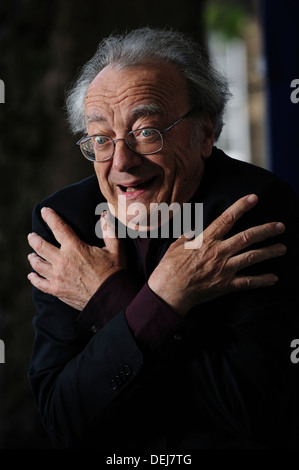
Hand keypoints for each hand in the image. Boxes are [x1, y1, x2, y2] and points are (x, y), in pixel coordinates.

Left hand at [27, 208, 125, 310]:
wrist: (111, 298)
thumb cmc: (114, 273)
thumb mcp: (116, 249)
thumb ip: (108, 231)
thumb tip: (104, 215)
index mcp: (75, 248)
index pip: (58, 227)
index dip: (50, 217)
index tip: (45, 211)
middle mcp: (62, 261)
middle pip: (40, 246)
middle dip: (34, 239)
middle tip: (31, 236)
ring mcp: (57, 277)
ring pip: (37, 264)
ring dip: (33, 258)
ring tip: (31, 255)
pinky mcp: (57, 290)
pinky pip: (40, 283)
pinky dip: (34, 278)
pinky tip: (32, 275)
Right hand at [148, 194, 286, 315]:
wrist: (169, 292)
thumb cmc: (169, 268)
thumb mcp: (176, 246)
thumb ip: (187, 237)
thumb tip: (193, 231)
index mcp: (206, 240)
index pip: (227, 219)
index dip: (241, 207)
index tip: (254, 198)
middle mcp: (218, 252)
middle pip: (247, 237)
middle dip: (266, 230)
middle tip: (280, 226)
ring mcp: (223, 269)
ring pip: (251, 257)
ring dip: (269, 252)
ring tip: (282, 248)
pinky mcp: (225, 285)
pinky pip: (247, 282)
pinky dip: (262, 280)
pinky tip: (274, 278)